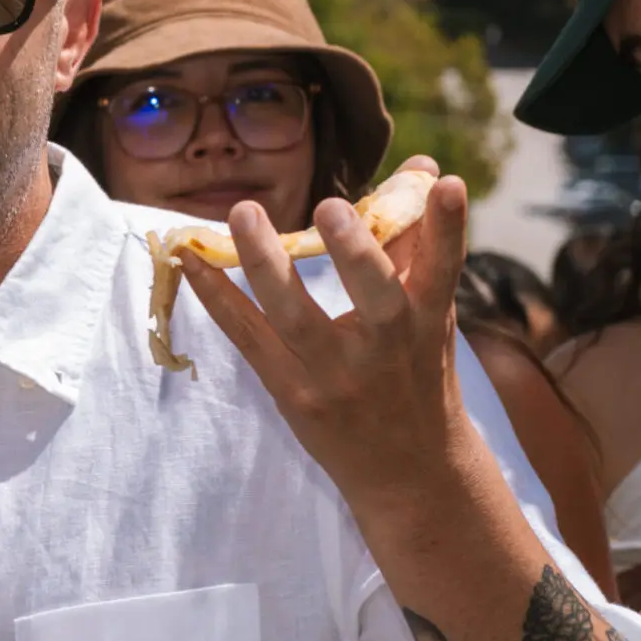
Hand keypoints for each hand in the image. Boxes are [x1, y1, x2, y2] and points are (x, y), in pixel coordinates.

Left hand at [178, 157, 470, 500]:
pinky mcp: (293, 393)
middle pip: (374, 297)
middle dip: (354, 253)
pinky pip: (248, 337)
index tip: (448, 184)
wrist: (410, 472)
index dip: (447, 228)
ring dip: (265, 263)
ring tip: (243, 213)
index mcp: (429, 321)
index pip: (444, 268)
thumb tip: (421, 168)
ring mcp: (336, 373)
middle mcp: (388, 346)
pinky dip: (218, 298)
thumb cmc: (417, 375)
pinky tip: (192, 261)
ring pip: (296, 316)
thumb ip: (418, 242)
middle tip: (331, 205)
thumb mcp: (431, 315)